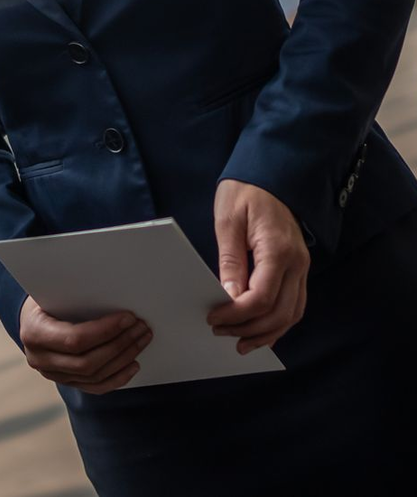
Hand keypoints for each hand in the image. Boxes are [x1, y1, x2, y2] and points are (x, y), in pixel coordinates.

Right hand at [19, 297, 151, 393]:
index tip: (128, 318)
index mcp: (34, 333)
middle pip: (88, 362)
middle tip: (140, 328)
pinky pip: (96, 387)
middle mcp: (40, 359)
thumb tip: (112, 296)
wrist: (30, 318)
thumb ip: (74, 298)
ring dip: (123, 358)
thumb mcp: (51, 292)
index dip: (105, 331)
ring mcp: (53, 375)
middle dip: (120, 345)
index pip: (75, 340)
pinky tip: (133, 364)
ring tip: (141, 340)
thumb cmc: (44, 298)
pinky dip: (118, 377)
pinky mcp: (66, 383)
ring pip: (95, 375)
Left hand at [208, 179, 309, 352]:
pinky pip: (294, 304)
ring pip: (292, 314)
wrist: (270, 175)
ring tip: (239, 341)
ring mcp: (302, 267)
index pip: (261, 297)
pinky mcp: (299, 268)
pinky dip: (278, 322)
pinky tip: (259, 330)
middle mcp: (297, 263)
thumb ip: (230, 259)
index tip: (214, 318)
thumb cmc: (245, 192)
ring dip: (266, 332)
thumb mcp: (228, 220)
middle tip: (220, 333)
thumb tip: (229, 296)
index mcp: (278, 250)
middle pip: (279, 313)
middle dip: (249, 328)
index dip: (237, 314)